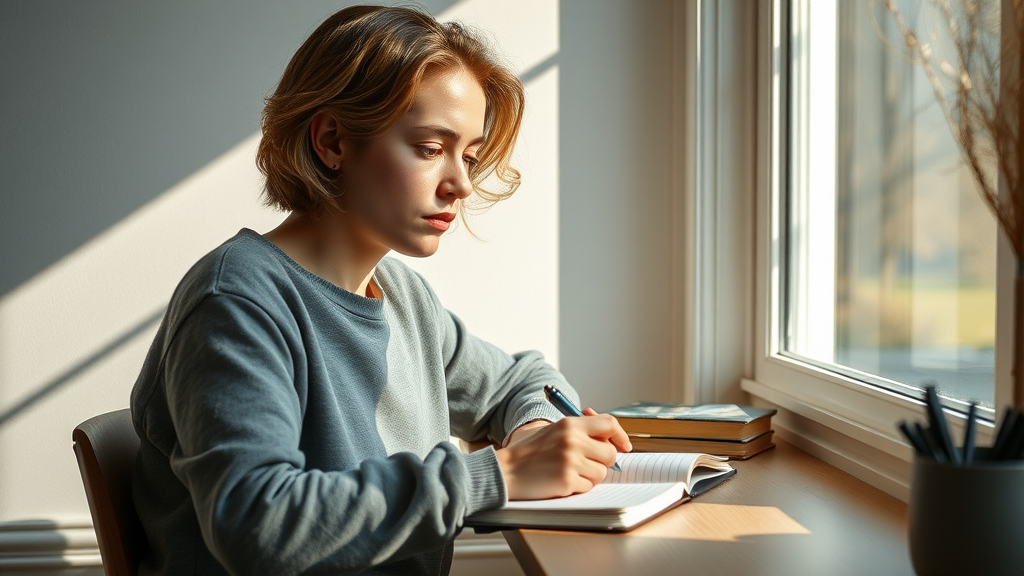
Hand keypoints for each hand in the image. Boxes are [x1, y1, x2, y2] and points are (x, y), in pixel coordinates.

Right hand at [495, 411, 631, 500]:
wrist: (506, 471)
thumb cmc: (530, 452)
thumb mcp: (554, 431)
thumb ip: (580, 429)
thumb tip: (610, 433)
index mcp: (570, 424)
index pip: (609, 424)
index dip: (620, 435)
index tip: (624, 446)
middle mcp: (572, 440)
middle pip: (610, 453)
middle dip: (603, 461)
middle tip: (587, 463)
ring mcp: (570, 461)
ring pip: (601, 473)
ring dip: (590, 476)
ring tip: (569, 472)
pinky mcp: (566, 481)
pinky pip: (588, 487)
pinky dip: (578, 487)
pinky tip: (561, 481)